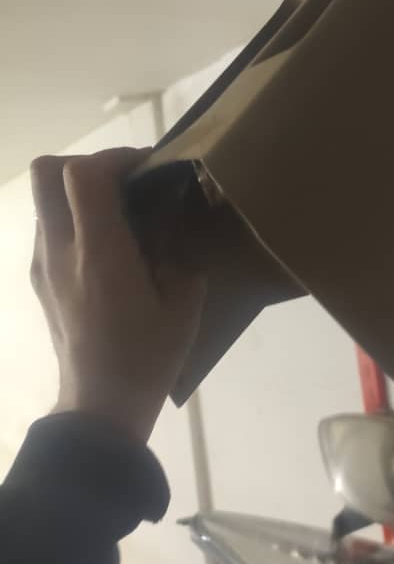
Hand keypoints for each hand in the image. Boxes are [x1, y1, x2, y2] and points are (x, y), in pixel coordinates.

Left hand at [30, 148, 205, 442]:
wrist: (101, 407)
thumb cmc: (148, 355)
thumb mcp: (184, 300)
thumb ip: (178, 250)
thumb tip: (170, 223)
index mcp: (99, 254)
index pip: (84, 174)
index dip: (117, 157)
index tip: (149, 168)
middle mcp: (60, 251)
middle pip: (46, 171)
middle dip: (88, 163)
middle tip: (125, 183)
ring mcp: (42, 265)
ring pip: (44, 198)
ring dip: (80, 193)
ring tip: (121, 216)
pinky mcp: (38, 280)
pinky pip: (49, 228)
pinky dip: (75, 220)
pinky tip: (108, 249)